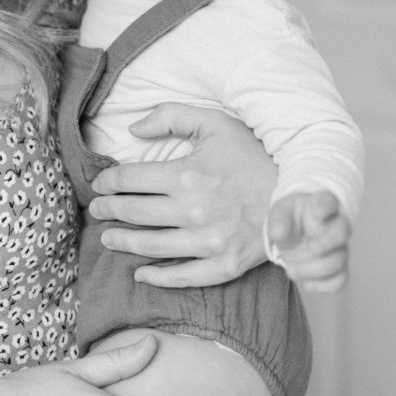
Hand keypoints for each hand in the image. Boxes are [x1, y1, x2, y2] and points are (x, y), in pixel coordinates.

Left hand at [88, 103, 276, 287]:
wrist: (299, 192)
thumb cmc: (255, 154)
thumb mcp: (215, 123)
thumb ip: (172, 117)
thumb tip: (133, 128)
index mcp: (186, 175)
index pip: (130, 179)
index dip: (108, 181)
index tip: (99, 183)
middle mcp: (191, 211)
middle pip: (134, 212)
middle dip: (109, 210)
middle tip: (96, 209)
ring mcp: (207, 243)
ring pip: (150, 245)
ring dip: (122, 242)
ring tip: (107, 237)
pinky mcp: (223, 265)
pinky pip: (182, 277)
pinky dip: (157, 278)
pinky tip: (140, 274)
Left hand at [266, 189, 350, 291]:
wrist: (295, 235)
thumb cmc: (290, 219)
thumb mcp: (280, 213)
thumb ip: (278, 221)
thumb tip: (278, 234)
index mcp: (321, 204)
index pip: (329, 201)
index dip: (324, 207)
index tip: (314, 213)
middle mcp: (336, 224)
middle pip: (342, 231)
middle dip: (324, 243)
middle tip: (306, 247)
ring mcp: (340, 247)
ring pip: (338, 260)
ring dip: (312, 268)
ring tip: (290, 268)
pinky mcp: (340, 268)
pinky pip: (340, 279)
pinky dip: (322, 284)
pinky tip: (306, 282)